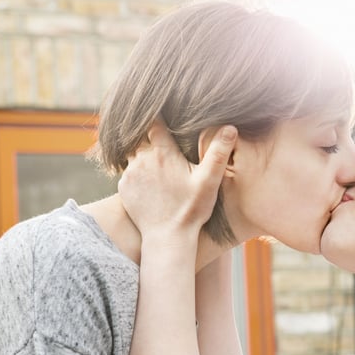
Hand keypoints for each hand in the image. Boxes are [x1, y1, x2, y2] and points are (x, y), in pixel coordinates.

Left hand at [118, 119, 236, 237]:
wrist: (168, 237)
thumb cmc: (191, 209)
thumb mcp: (209, 181)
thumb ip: (218, 153)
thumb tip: (230, 128)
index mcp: (163, 153)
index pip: (153, 123)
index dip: (157, 118)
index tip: (163, 116)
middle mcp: (142, 160)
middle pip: (142, 138)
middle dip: (151, 139)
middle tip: (166, 148)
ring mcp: (130, 174)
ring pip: (133, 155)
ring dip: (144, 157)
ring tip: (161, 169)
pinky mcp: (124, 188)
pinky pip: (128, 173)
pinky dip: (138, 174)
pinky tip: (153, 186)